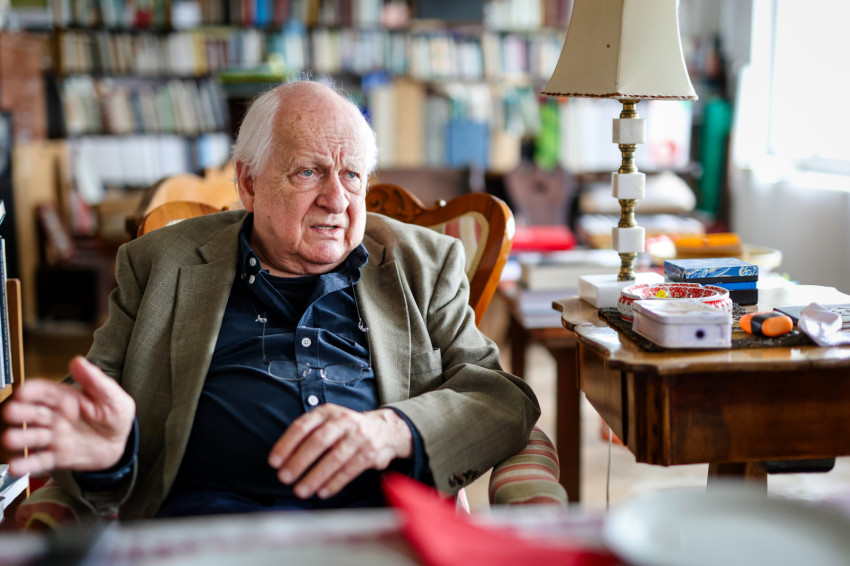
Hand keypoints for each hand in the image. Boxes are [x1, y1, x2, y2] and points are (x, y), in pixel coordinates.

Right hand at [1, 356, 135, 476]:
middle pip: (33, 413)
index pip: (44, 391)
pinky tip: (17, 466)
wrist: (120, 442)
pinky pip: (40, 461)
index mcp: (66, 398)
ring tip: (10, 439)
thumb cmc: (114, 415)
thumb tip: (78, 362)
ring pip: (33, 437)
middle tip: (11, 412)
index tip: (23, 392)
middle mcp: (54, 417)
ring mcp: (54, 437)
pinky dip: (27, 464)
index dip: (32, 390)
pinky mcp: (56, 456)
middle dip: (20, 412)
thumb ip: (95, 381)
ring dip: (20, 438)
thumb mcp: (111, 395)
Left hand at [268, 404, 412, 499]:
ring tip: (300, 491)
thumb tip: (281, 459)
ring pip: (334, 458)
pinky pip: (350, 470)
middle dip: (299, 461)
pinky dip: (334, 483)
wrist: (386, 430)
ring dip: (315, 476)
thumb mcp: (328, 422)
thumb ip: (308, 433)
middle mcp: (343, 421)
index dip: (286, 444)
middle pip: (318, 441)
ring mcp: (358, 436)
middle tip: (284, 478)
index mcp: (327, 412)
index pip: (302, 426)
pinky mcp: (370, 453)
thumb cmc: (346, 430)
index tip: (274, 462)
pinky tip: (322, 492)